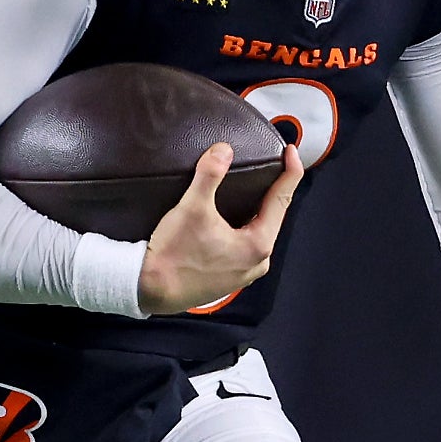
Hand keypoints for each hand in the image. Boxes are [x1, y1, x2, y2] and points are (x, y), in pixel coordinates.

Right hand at [134, 141, 305, 314]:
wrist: (149, 290)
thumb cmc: (172, 257)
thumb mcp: (192, 208)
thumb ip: (209, 175)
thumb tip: (223, 151)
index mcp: (257, 244)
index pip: (283, 200)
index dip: (290, 172)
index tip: (291, 152)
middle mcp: (257, 262)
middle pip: (273, 217)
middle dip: (273, 192)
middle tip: (273, 168)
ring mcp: (244, 274)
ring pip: (258, 233)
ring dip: (256, 212)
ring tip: (252, 192)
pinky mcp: (229, 279)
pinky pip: (245, 247)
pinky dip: (243, 229)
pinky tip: (230, 222)